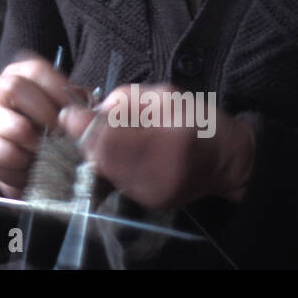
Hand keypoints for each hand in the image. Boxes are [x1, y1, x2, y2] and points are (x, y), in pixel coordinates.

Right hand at [0, 53, 73, 198]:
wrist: (30, 159)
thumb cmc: (54, 130)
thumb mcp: (70, 111)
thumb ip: (81, 106)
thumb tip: (92, 115)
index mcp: (25, 73)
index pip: (37, 71)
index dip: (59, 94)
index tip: (75, 117)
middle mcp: (1, 87)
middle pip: (14, 88)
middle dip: (44, 117)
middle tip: (61, 137)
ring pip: (6, 124)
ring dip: (33, 146)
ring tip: (46, 156)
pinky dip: (18, 166)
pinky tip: (29, 168)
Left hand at [57, 83, 255, 209]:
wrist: (228, 159)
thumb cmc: (198, 120)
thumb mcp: (166, 95)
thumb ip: (127, 99)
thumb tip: (95, 110)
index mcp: (169, 142)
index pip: (111, 138)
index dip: (84, 126)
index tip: (70, 113)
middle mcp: (160, 174)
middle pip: (103, 157)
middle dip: (86, 138)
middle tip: (76, 121)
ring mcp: (155, 194)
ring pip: (105, 171)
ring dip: (94, 151)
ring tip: (95, 133)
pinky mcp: (150, 203)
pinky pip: (116, 181)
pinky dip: (107, 165)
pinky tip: (111, 151)